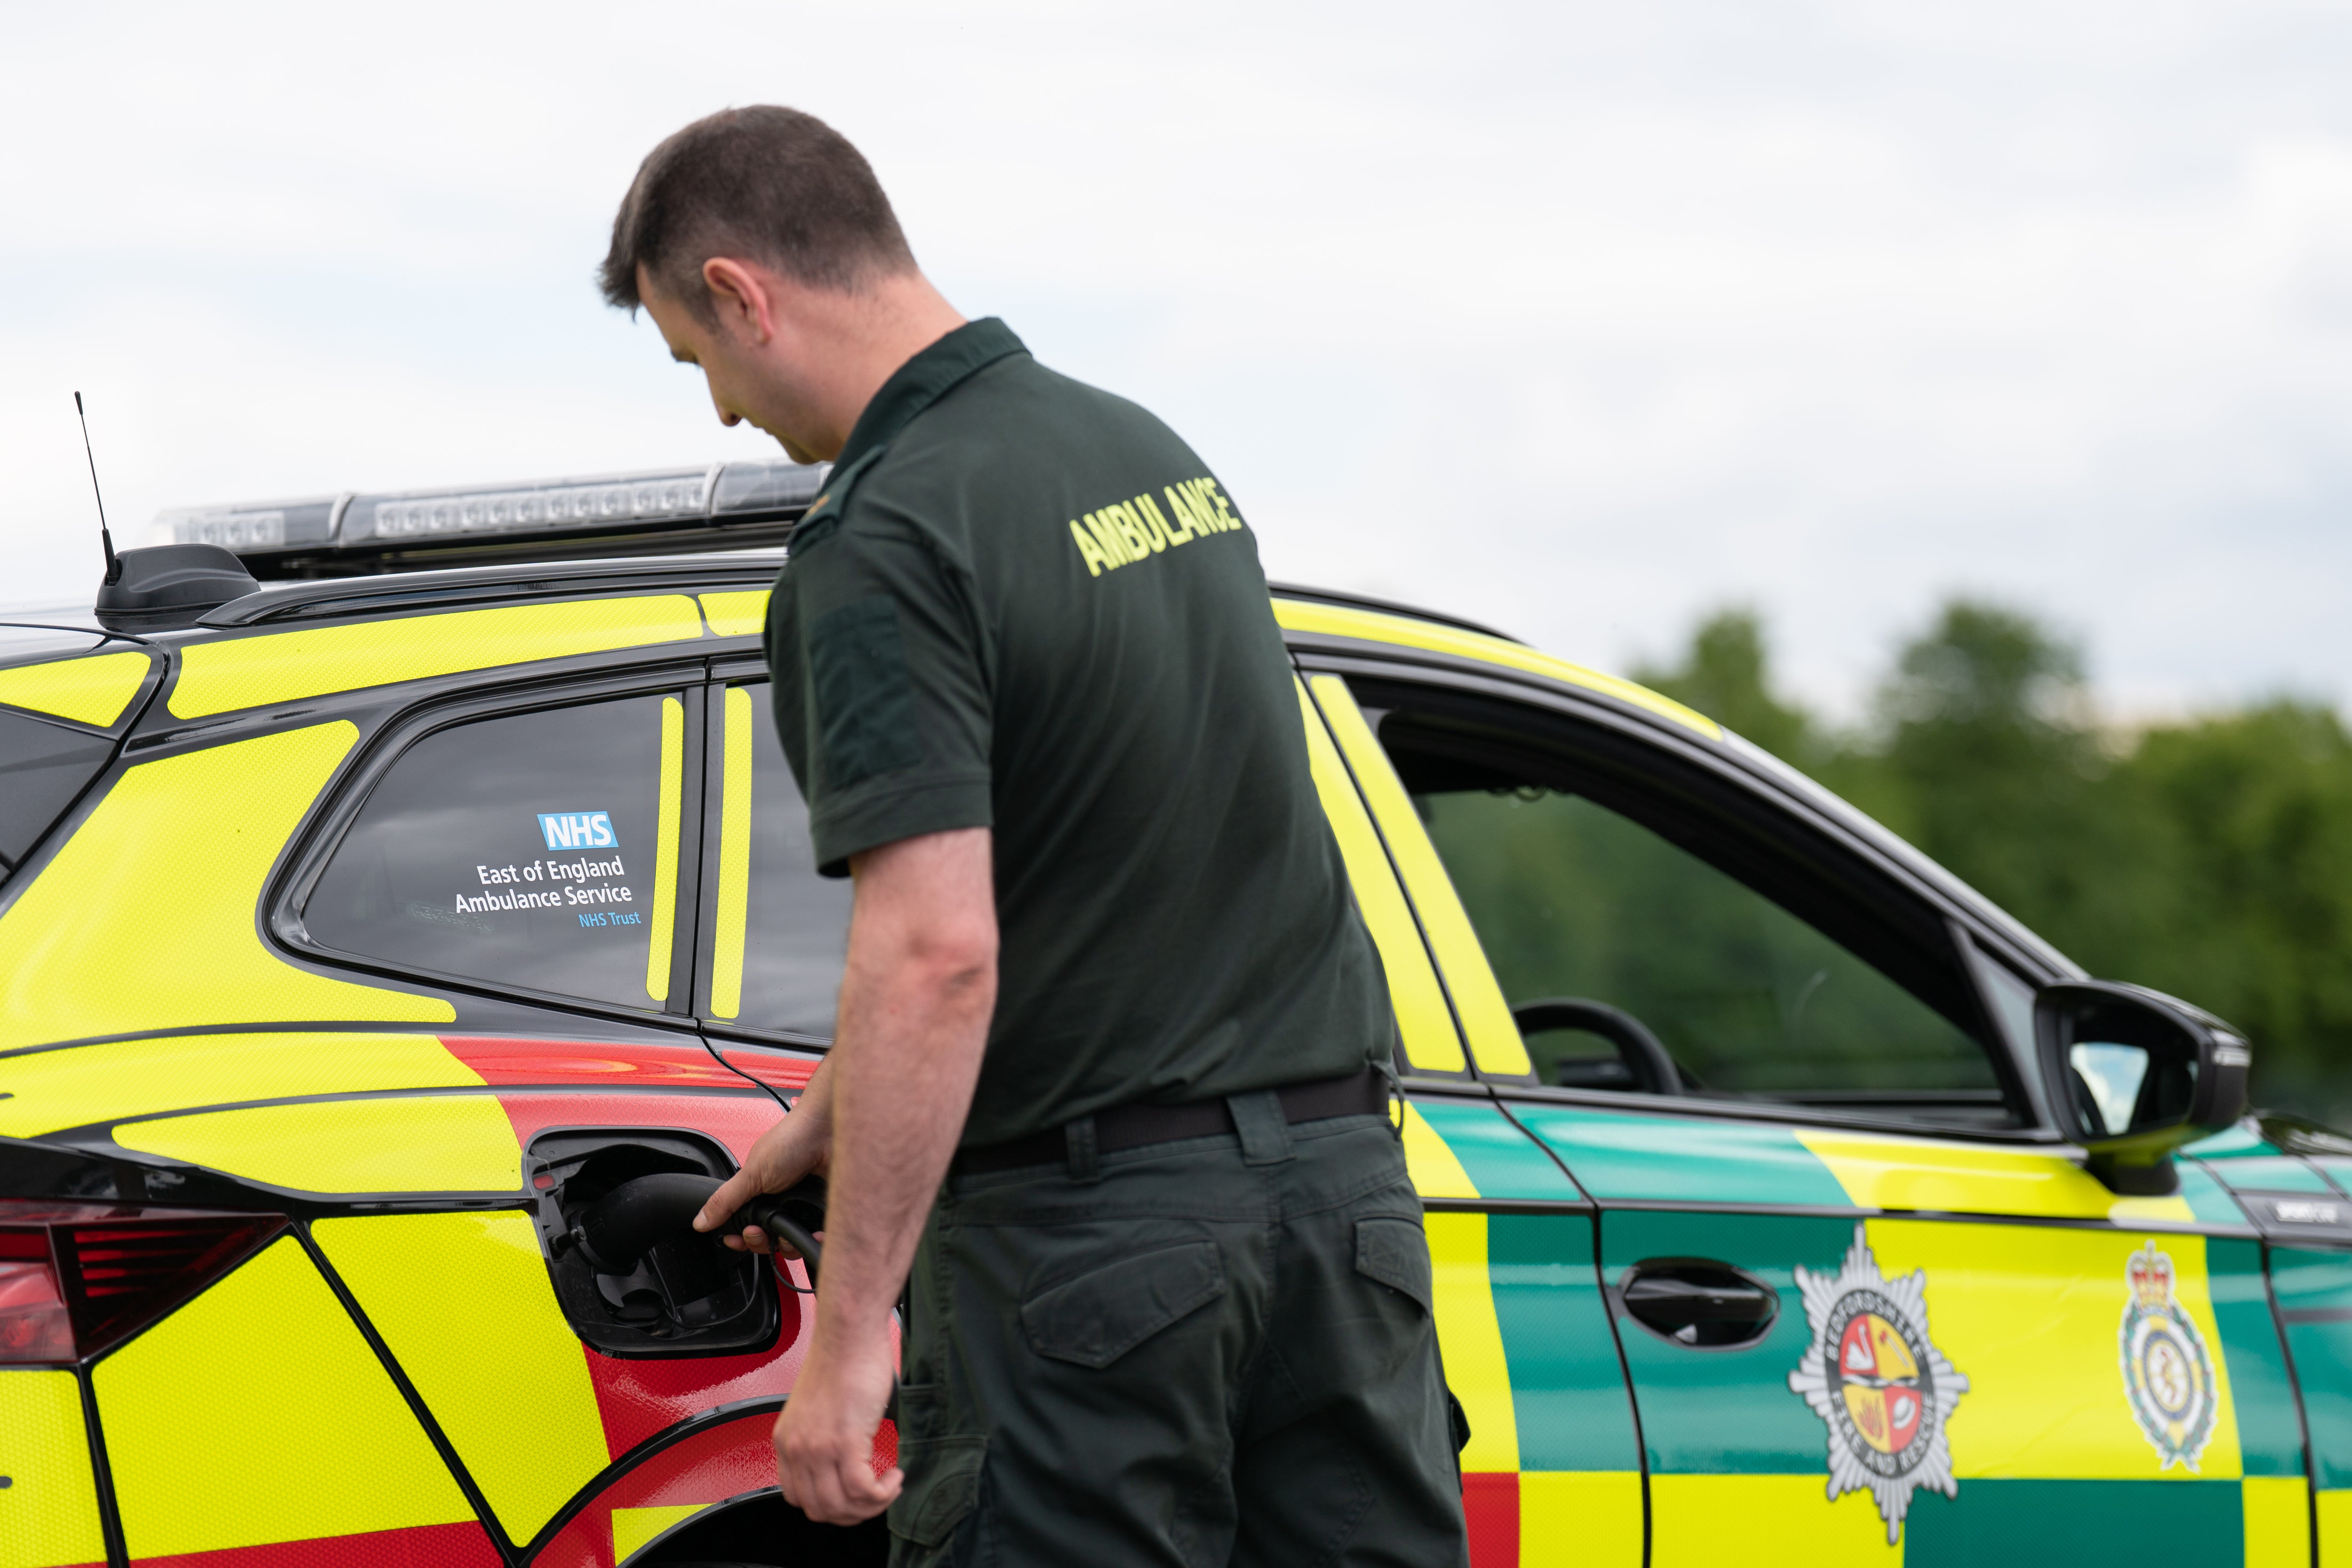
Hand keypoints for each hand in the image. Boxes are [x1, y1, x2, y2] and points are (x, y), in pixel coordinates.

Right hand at [694, 1106, 826, 1253]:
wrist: (829, 1130)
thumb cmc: (793, 1139)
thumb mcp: (753, 1173)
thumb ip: (726, 1199)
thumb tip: (700, 1220)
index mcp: (759, 1193)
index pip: (745, 1226)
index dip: (740, 1238)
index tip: (737, 1240)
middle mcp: (781, 1202)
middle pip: (767, 1240)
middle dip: (760, 1242)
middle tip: (757, 1233)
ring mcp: (802, 1208)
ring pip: (791, 1244)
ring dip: (787, 1246)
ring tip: (786, 1235)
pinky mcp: (823, 1212)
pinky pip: (817, 1237)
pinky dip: (815, 1241)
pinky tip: (813, 1236)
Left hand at [775, 1322, 902, 1523]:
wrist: (850, 1333)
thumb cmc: (841, 1360)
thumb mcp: (816, 1409)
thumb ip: (819, 1440)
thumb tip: (841, 1468)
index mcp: (787, 1441)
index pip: (798, 1498)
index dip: (831, 1505)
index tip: (853, 1496)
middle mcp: (797, 1449)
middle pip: (820, 1510)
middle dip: (853, 1513)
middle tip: (875, 1497)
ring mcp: (818, 1448)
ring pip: (841, 1506)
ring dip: (871, 1506)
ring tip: (888, 1486)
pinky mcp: (845, 1441)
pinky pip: (862, 1490)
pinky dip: (883, 1493)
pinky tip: (894, 1476)